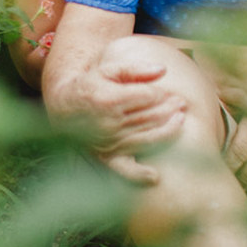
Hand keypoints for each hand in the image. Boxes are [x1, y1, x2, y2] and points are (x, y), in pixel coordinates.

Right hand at [56, 56, 186, 184]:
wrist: (64, 108)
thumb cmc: (90, 86)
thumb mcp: (108, 70)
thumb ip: (135, 69)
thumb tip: (163, 70)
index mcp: (109, 100)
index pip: (146, 97)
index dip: (161, 94)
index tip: (169, 92)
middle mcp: (109, 124)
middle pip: (150, 117)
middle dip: (170, 109)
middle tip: (182, 103)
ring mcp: (108, 142)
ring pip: (146, 138)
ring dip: (169, 130)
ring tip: (182, 120)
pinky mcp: (106, 156)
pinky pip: (124, 168)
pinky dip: (139, 174)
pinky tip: (154, 176)